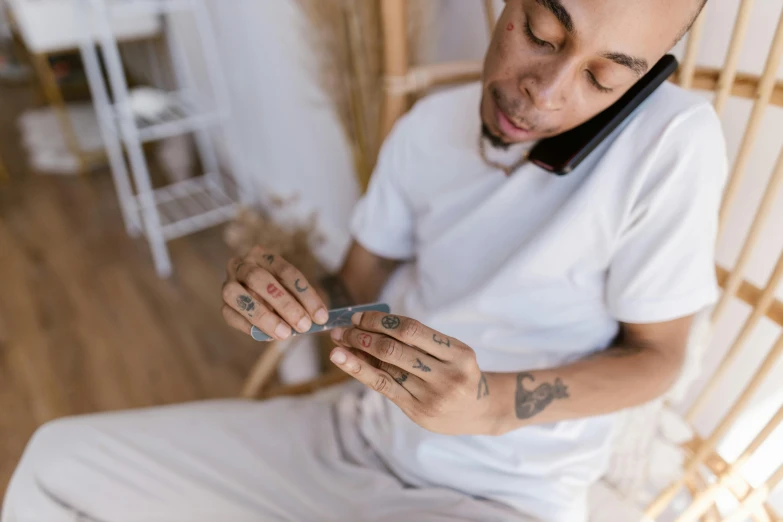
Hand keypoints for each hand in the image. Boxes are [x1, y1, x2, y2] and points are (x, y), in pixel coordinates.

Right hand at [221, 246, 328, 339]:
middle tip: (303, 325)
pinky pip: (231, 315)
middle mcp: (242, 265)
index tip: (321, 316)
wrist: (259, 297)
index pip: (286, 271)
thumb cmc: (283, 293)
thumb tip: (319, 319)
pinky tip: (269, 337)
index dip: (306, 294)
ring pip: (238, 296)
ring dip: (264, 316)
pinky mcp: (223, 305)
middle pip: (260, 279)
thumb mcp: (295, 292)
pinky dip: (250, 327)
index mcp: (264, 256)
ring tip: (285, 333)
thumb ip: (304, 302)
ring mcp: (228, 283)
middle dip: (284, 304)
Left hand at [329, 312, 497, 435]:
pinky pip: (383, 386)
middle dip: (364, 335)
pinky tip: (342, 359)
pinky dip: (360, 370)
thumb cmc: (459, 373)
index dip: (382, 321)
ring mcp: (432, 395)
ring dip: (357, 351)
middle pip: (396, 349)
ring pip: (386, 368)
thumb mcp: (452, 352)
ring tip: (338, 342)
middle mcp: (447, 375)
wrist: (480, 411)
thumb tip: (370, 324)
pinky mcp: (417, 410)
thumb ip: (419, 341)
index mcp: (459, 353)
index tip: (360, 316)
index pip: (412, 330)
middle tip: (343, 328)